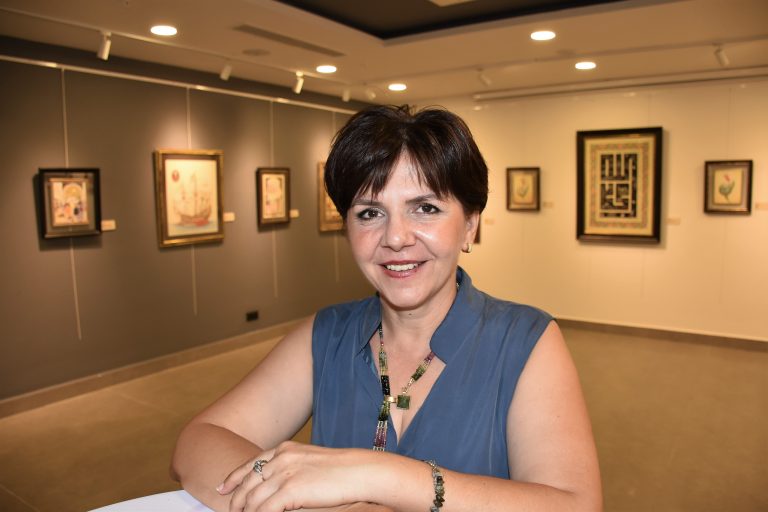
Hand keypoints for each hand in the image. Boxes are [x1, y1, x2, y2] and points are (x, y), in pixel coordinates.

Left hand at [217, 442, 374, 511]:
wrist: (360, 471)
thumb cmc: (342, 470)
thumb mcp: (311, 462)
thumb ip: (292, 468)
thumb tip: (278, 486)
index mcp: (285, 449)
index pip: (251, 464)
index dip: (234, 477)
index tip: (222, 488)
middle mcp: (281, 458)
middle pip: (248, 482)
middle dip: (236, 500)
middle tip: (231, 511)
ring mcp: (284, 473)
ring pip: (253, 498)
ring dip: (246, 511)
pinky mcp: (290, 490)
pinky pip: (264, 509)